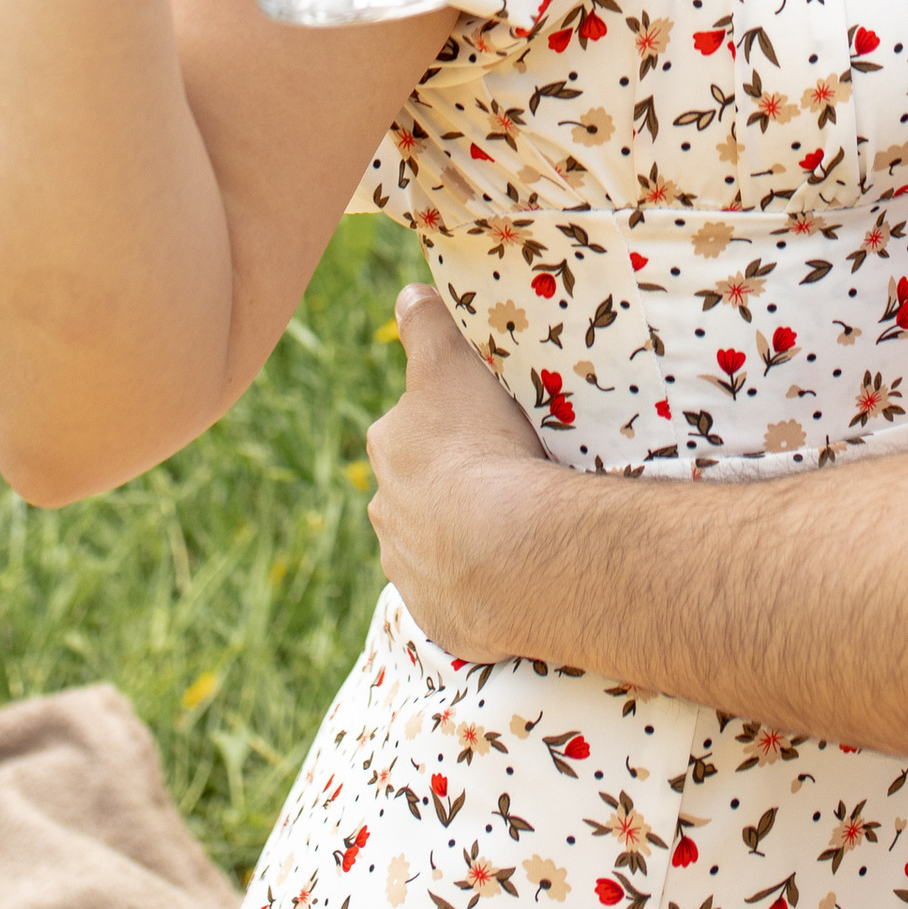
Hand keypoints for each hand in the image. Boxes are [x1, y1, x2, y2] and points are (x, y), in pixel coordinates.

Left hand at [364, 285, 550, 657]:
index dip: (452, 422)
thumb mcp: (454, 362)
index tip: (488, 425)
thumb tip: (407, 293)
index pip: (413, 426)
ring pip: (436, 540)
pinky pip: (460, 592)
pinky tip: (518, 569)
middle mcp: (386, 509)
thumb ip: (426, 325)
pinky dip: (483, 581)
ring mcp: (410, 568)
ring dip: (467, 533)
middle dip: (456, 480)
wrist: (511, 552)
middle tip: (511, 472)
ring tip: (521, 524)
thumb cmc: (485, 445)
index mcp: (390, 447)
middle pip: (420, 486)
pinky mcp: (438, 615)